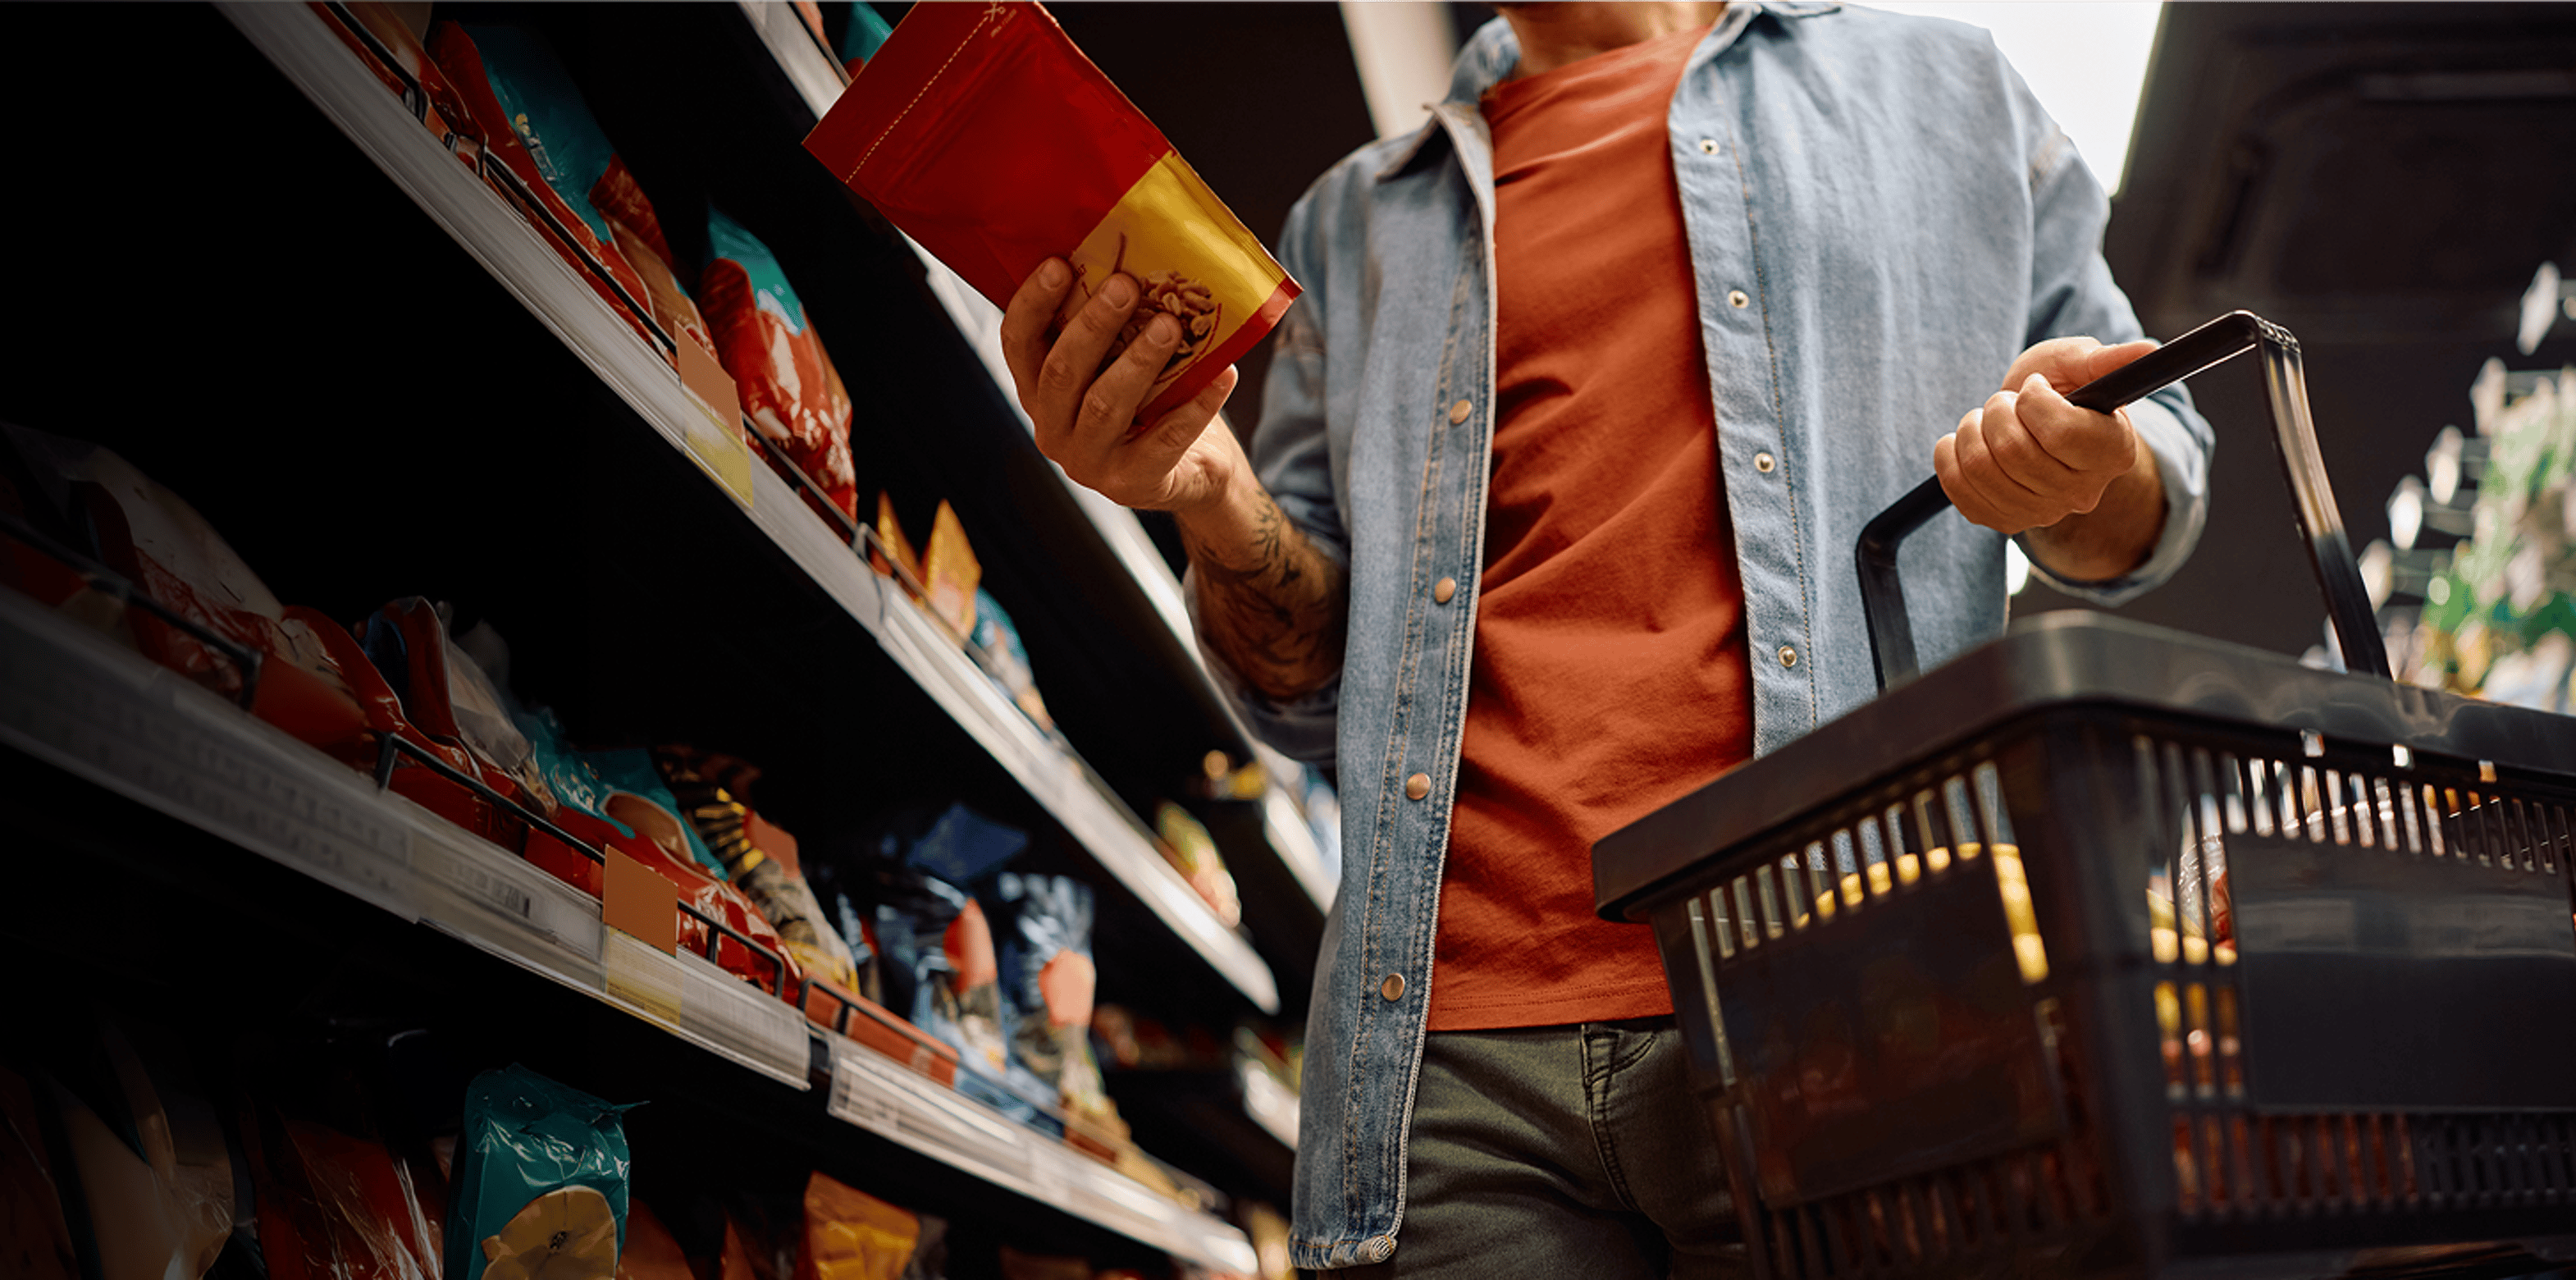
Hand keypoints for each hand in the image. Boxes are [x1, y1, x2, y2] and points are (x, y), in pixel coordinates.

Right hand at [999, 257, 1242, 513]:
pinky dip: (1195, 406)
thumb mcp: (1121, 364)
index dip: (1032, 304)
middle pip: (1061, 373)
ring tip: (1170, 325)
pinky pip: (1164, 440)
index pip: (1018, 344)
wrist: (1192, 470)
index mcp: (1039, 392)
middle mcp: (1052, 430)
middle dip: (1093, 325)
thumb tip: (1134, 259)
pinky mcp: (1132, 484)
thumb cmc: (1151, 402)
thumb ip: (1113, 328)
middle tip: (1125, 285)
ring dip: (1138, 361)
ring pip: (1104, 406)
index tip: (1058, 263)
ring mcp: (1089, 464)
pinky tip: (1222, 374)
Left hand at [1934, 337, 2157, 534]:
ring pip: (1981, 469)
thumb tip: (2149, 351)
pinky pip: (1958, 489)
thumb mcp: (2079, 363)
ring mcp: (2044, 513)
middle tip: (2006, 401)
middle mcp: (2084, 491)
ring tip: (1986, 419)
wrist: (2032, 424)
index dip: (2034, 402)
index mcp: (2114, 451)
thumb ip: (2106, 360)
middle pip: (2014, 451)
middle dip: (1997, 411)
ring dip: (1971, 430)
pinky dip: (1949, 455)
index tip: (2034, 387)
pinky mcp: (2006, 522)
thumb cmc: (2062, 387)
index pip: (2061, 433)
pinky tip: (1964, 441)